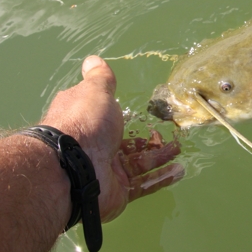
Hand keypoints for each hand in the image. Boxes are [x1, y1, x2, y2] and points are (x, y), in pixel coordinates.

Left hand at [42, 56, 182, 221]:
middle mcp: (96, 147)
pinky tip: (179, 171)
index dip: (125, 115)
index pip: (108, 118)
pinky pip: (144, 185)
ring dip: (161, 156)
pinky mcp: (118, 192)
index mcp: (89, 122)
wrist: (71, 169)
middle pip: (128, 143)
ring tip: (179, 149)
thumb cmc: (84, 123)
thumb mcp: (95, 92)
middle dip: (149, 139)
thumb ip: (100, 78)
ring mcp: (107, 171)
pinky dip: (162, 178)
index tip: (145, 112)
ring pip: (140, 163)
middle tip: (168, 133)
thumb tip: (92, 59)